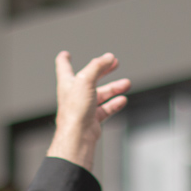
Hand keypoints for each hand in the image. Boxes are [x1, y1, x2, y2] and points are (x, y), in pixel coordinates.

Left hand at [45, 51, 129, 169]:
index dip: (64, 59)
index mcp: (68, 83)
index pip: (63, 67)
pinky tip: (122, 100)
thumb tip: (108, 57)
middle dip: (102, 69)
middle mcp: (74, 94)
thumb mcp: (85, 80)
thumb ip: (97, 66)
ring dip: (114, 88)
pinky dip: (114, 104)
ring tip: (126, 83)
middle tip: (114, 63)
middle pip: (89, 78)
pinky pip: (105, 109)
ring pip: (101, 94)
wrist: (78, 135)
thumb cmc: (75, 110)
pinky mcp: (92, 119)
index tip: (65, 54)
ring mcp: (84, 107)